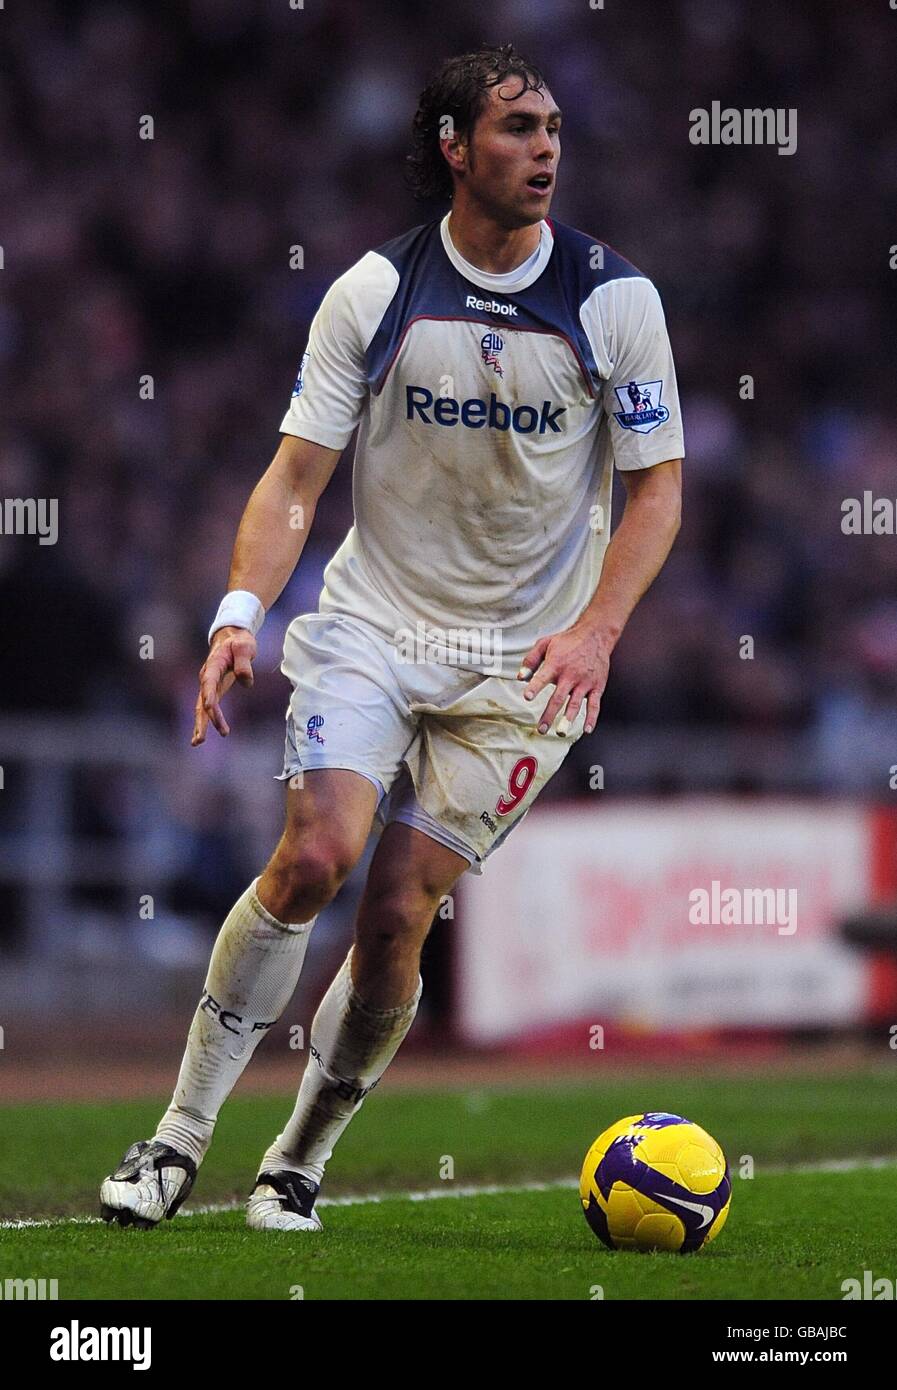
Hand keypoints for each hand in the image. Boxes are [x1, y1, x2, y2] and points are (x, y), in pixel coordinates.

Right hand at [192, 626, 257, 744]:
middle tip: (201, 738)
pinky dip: (205, 721)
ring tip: (197, 742)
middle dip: (203, 719)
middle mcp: (207, 677)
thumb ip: (244, 663)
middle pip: (202, 700)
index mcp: (214, 665)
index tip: (209, 707)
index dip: (209, 694)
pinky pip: (207, 709)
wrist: (230, 638)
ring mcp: (208, 685)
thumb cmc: (239, 642)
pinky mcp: (213, 691)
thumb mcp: (245, 647)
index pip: (210, 682)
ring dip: (201, 724)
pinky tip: (200, 737)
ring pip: (201, 708)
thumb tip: (246, 682)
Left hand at [517, 622, 611, 735]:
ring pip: (575, 704)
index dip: (535, 687)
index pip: (542, 678)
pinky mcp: (597, 686)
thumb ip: (530, 660)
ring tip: (560, 732)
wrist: (595, 635)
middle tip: (541, 729)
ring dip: (568, 720)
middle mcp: (570, 675)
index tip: (527, 697)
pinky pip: (595, 704)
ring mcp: (585, 682)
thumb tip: (520, 677)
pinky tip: (587, 729)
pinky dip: (592, 717)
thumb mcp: (545, 643)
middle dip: (549, 715)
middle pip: (558, 698)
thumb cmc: (567, 641)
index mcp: (556, 664)